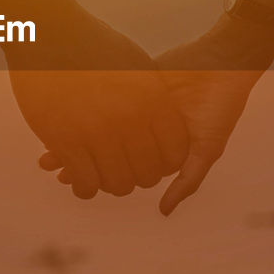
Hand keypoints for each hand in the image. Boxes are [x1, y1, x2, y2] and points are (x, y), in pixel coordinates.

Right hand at [9, 5, 188, 198]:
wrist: (49, 32)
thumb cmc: (93, 46)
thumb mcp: (135, 65)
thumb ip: (153, 97)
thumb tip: (163, 126)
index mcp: (152, 99)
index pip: (175, 151)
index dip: (165, 163)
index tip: (151, 160)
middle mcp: (129, 118)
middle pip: (148, 173)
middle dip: (138, 178)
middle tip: (124, 171)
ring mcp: (96, 131)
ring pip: (117, 183)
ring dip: (111, 185)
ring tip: (102, 176)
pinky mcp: (65, 140)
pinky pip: (85, 182)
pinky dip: (85, 187)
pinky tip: (79, 180)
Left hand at [37, 15, 273, 211]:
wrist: (224, 62)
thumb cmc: (221, 108)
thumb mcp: (207, 148)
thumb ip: (188, 179)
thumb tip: (163, 211)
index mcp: (158, 149)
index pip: (119, 168)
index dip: (93, 174)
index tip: (66, 179)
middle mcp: (143, 130)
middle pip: (104, 146)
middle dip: (77, 155)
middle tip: (48, 162)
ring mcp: (136, 106)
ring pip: (100, 122)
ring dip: (76, 131)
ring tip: (48, 139)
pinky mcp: (134, 82)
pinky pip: (104, 95)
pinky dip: (85, 103)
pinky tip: (62, 108)